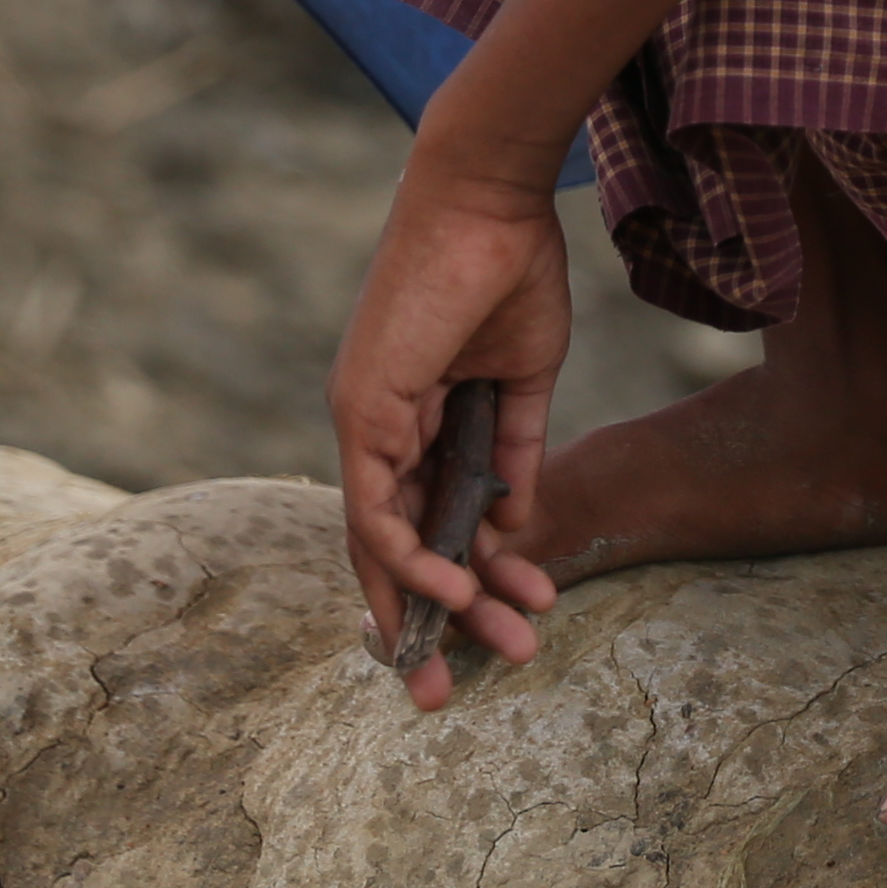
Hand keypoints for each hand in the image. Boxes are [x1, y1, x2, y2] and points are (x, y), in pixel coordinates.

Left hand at [331, 139, 574, 708]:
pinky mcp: (363, 409)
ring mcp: (363, 421)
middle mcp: (375, 428)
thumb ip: (512, 449)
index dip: (444, 581)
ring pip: (385, 541)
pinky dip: (410, 552)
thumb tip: (511, 521)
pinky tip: (453, 586)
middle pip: (390, 548)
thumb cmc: (510, 267)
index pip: (415, 520)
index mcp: (411, 417)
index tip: (486, 631)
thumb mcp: (523, 377)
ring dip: (438, 600)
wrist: (490, 198)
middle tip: (452, 689)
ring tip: (491, 649)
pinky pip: (377, 505)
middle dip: (424, 624)